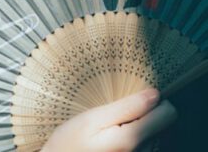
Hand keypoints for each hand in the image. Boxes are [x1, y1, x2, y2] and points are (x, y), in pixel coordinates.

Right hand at [40, 88, 176, 151]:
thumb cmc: (70, 142)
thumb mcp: (93, 119)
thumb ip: (126, 107)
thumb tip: (155, 95)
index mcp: (132, 140)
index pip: (169, 114)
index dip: (153, 100)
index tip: (132, 99)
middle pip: (164, 124)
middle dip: (145, 114)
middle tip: (115, 115)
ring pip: (157, 135)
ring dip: (139, 126)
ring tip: (112, 128)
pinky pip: (147, 145)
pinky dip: (135, 137)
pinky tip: (115, 138)